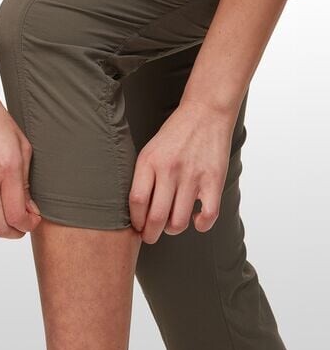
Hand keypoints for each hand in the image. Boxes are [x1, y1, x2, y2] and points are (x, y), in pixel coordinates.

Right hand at [0, 81, 41, 238]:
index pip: (17, 217)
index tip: (33, 220)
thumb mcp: (23, 147)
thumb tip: (30, 209)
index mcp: (7, 169)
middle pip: (0, 228)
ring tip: (6, 212)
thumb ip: (26, 181)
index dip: (29, 225)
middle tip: (23, 221)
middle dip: (17, 231)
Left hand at [129, 99, 235, 243]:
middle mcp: (169, 170)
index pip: (137, 201)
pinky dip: (201, 225)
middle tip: (149, 237)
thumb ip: (143, 177)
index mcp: (149, 162)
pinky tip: (195, 220)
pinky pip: (208, 215)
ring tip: (171, 226)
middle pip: (156, 217)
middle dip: (150, 234)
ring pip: (179, 221)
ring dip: (172, 230)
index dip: (135, 221)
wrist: (205, 112)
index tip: (137, 227)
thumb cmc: (174, 134)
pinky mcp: (214, 180)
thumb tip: (138, 210)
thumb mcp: (149, 150)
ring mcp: (193, 175)